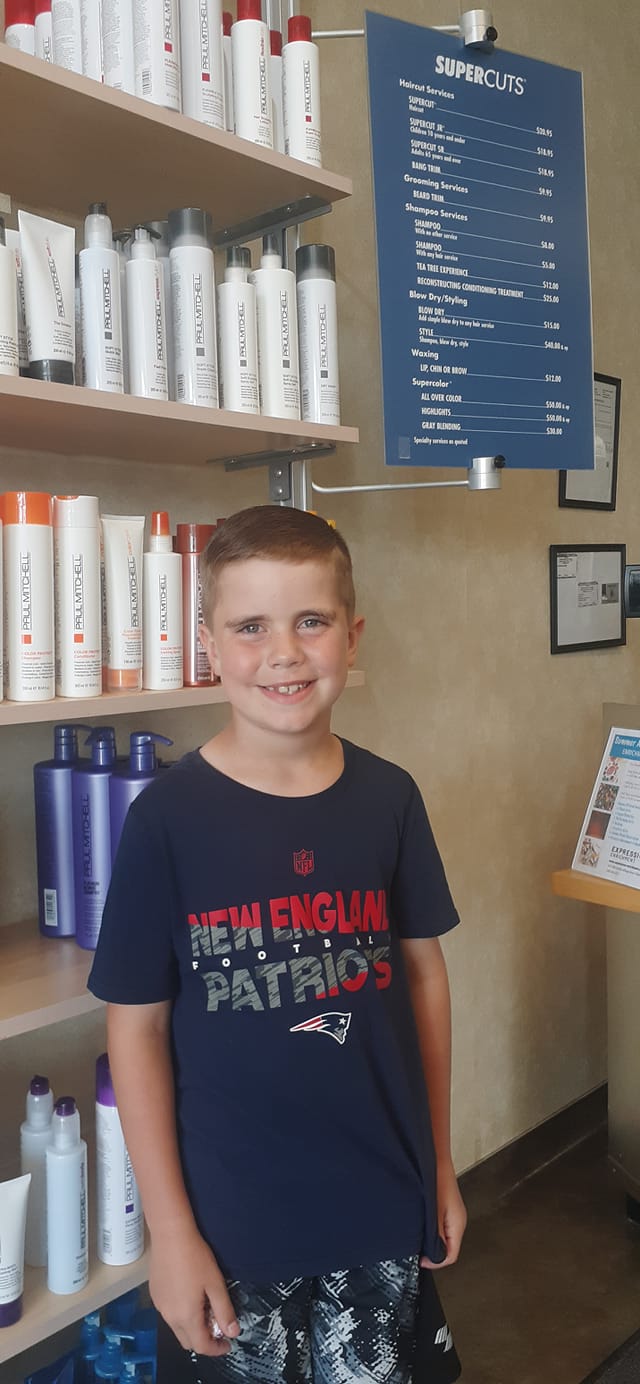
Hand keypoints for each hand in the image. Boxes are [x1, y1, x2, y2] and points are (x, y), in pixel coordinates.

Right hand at [149, 1223, 240, 1356]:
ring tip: (205, 1308)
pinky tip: (190, 1296)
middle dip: (204, 1340)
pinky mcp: (155, 1295)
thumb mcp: (216, 1284)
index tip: (227, 1343)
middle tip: (218, 1326)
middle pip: (187, 1341)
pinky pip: (169, 1314)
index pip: (201, 1346)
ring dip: (192, 1327)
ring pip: (177, 1328)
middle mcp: (169, 1316)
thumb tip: (232, 1332)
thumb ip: (225, 1311)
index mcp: (186, 1316)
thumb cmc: (194, 1256)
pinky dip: (181, 1314)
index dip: (216, 1349)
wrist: (170, 1234)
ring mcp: (160, 1306)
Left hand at [420, 1160, 466, 1269]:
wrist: (435, 1155)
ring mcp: (451, 1212)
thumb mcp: (434, 1213)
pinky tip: (417, 1222)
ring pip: (442, 1235)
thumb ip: (436, 1236)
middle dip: (431, 1251)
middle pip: (447, 1247)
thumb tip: (434, 1257)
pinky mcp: (444, 1205)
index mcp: (458, 1224)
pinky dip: (428, 1227)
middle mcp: (457, 1220)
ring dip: (429, 1238)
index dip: (434, 1262)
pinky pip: (438, 1224)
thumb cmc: (435, 1178)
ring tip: (415, 1235)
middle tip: (415, 1248)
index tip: (419, 1260)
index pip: (451, 1255)